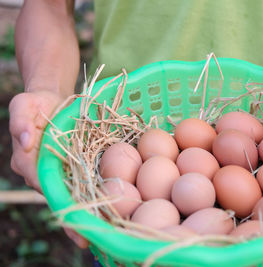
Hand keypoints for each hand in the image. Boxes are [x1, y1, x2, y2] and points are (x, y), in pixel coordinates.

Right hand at [9, 90, 88, 247]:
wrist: (53, 101)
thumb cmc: (36, 102)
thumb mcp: (24, 104)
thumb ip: (20, 122)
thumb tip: (26, 142)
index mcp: (28, 161)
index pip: (41, 183)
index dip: (55, 199)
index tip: (69, 216)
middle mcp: (43, 172)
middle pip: (58, 197)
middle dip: (71, 219)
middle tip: (87, 239)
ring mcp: (60, 171)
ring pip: (72, 194)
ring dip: (85, 212)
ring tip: (103, 230)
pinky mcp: (74, 167)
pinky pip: (83, 182)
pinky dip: (94, 195)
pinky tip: (109, 208)